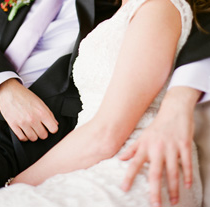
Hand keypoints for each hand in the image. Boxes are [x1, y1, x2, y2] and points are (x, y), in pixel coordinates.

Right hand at [0, 78, 57, 141]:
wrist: (8, 91)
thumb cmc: (24, 95)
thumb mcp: (39, 102)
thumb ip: (49, 114)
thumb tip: (55, 124)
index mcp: (41, 112)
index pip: (53, 129)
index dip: (51, 128)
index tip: (48, 127)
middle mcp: (33, 119)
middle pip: (43, 135)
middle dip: (42, 132)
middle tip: (38, 127)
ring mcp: (23, 123)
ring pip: (33, 138)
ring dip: (33, 135)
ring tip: (31, 128)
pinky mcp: (13, 125)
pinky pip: (22, 138)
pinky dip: (24, 136)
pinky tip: (24, 131)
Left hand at [119, 87, 199, 206]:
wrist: (173, 111)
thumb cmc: (157, 127)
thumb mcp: (142, 137)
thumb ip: (132, 149)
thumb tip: (119, 159)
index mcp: (144, 147)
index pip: (134, 164)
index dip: (128, 177)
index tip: (124, 189)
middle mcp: (156, 148)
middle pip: (155, 173)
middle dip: (155, 191)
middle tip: (155, 205)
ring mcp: (171, 147)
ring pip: (172, 172)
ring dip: (174, 188)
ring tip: (174, 201)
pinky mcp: (184, 146)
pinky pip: (186, 164)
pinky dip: (187, 176)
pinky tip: (187, 186)